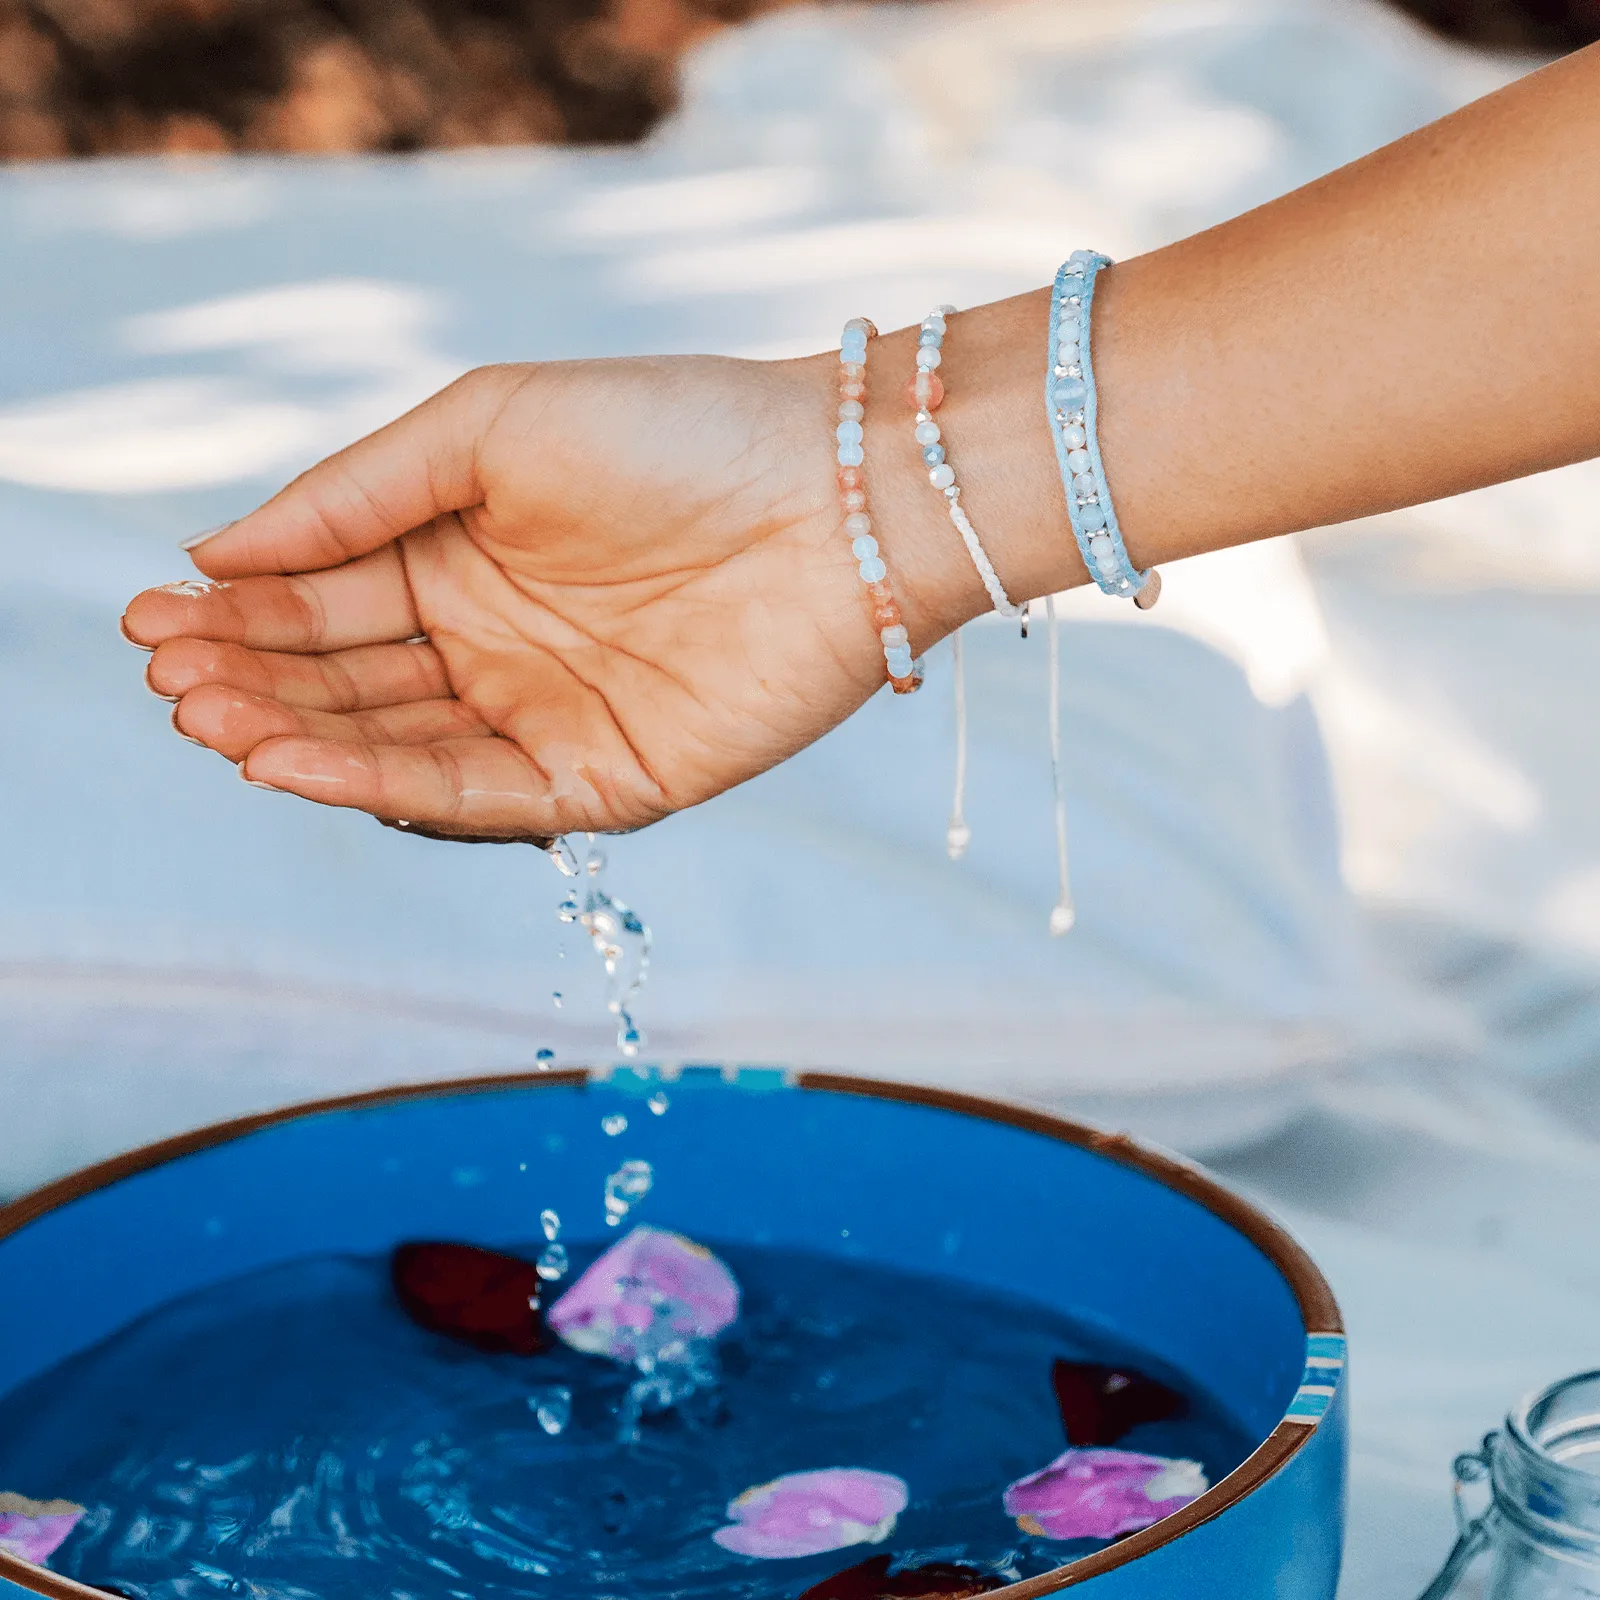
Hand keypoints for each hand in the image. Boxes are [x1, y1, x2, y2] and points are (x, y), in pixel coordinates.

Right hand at [122, 350, 975, 838]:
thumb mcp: (488, 428)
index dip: (238, 615)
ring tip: (212, 719)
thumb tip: (213, 553)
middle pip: (349, 683)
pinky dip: (386, 785)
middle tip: (171, 680)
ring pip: (397, 748)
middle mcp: (497, 647)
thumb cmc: (671, 432)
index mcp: (463, 559)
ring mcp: (549, 719)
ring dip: (299, 740)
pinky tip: (300, 761)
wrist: (836, 491)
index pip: (325, 601)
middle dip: (254, 684)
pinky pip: (479, 795)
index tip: (153, 619)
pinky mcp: (609, 781)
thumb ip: (356, 495)